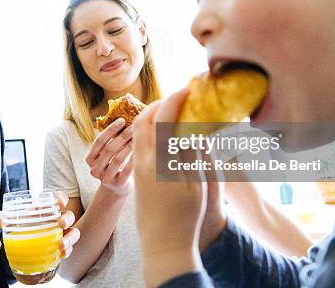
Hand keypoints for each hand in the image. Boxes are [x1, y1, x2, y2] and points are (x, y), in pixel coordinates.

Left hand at [0, 191, 80, 257]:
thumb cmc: (25, 225)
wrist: (29, 242)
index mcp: (48, 209)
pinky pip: (70, 248)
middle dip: (67, 218)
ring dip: (70, 238)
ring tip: (61, 244)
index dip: (62, 198)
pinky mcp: (64, 246)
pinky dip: (67, 251)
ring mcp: (63, 233)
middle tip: (60, 224)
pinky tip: (61, 255)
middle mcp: (58, 219)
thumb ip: (4, 218)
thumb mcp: (15, 220)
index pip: (60, 199)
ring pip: (74, 232)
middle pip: (69, 215)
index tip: (61, 202)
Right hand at [86, 118, 133, 195]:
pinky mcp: (117, 184)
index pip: (99, 141)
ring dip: (129, 146)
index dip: (111, 129)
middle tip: (134, 127)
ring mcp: (105, 178)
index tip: (122, 120)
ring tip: (138, 137)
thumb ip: (112, 140)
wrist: (116, 187)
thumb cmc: (114, 164)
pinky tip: (142, 150)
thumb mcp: (108, 153)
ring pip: (118, 158)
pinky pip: (127, 169)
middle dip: (122, 136)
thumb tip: (126, 117)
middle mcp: (94, 169)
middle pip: (109, 148)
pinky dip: (134, 158)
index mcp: (90, 158)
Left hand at [132, 89, 206, 254]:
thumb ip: (194, 154)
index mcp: (160, 162)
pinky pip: (139, 144)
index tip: (186, 89)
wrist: (163, 244)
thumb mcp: (197, 185)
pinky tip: (163, 134)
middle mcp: (144, 162)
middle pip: (143, 121)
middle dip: (159, 104)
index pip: (162, 120)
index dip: (173, 100)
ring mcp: (138, 169)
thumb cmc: (186, 217)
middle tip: (177, 98)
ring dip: (151, 117)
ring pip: (138, 132)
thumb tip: (194, 128)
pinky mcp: (137, 176)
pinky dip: (148, 131)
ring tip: (171, 112)